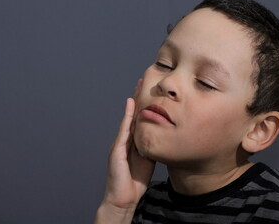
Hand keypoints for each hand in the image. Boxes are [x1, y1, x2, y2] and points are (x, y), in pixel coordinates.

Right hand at [95, 79, 154, 222]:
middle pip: (133, 114)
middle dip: (139, 97)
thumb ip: (151, 148)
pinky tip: (131, 104)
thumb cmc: (135, 181)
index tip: (150, 89)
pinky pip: (124, 130)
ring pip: (128, 118)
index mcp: (133, 142)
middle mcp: (126, 139)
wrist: (124, 198)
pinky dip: (127, 117)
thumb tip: (162, 138)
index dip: (145, 104)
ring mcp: (120, 143)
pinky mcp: (117, 150)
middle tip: (144, 79)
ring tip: (138, 85)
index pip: (139, 119)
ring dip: (134, 101)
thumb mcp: (147, 160)